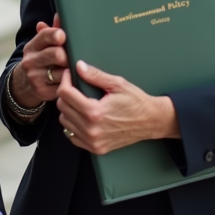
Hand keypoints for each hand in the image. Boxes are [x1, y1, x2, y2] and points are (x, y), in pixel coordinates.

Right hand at [10, 14, 68, 107]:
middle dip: (68, 55)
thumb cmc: (39, 60)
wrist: (23, 84)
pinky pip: (63, 86)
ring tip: (76, 68)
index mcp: (32, 47)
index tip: (63, 36)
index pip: (44, 36)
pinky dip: (70, 82)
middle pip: (56, 54)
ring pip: (62, 72)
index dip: (56, 34)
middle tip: (74, 56)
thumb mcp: (41, 46)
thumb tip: (60, 16)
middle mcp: (31, 62)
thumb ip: (51, 32)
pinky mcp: (43, 91)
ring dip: (71, 70)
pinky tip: (73, 79)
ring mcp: (36, 78)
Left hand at [56, 60, 179, 154]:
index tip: (69, 74)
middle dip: (66, 93)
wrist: (151, 121)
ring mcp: (93, 141)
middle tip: (74, 86)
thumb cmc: (136, 102)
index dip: (65, 80)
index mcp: (94, 112)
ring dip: (68, 109)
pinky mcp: (96, 148)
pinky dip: (73, 125)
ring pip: (65, 122)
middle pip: (63, 107)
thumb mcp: (117, 84)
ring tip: (79, 101)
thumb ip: (95, 75)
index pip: (65, 94)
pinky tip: (82, 116)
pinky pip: (72, 136)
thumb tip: (79, 66)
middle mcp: (91, 129)